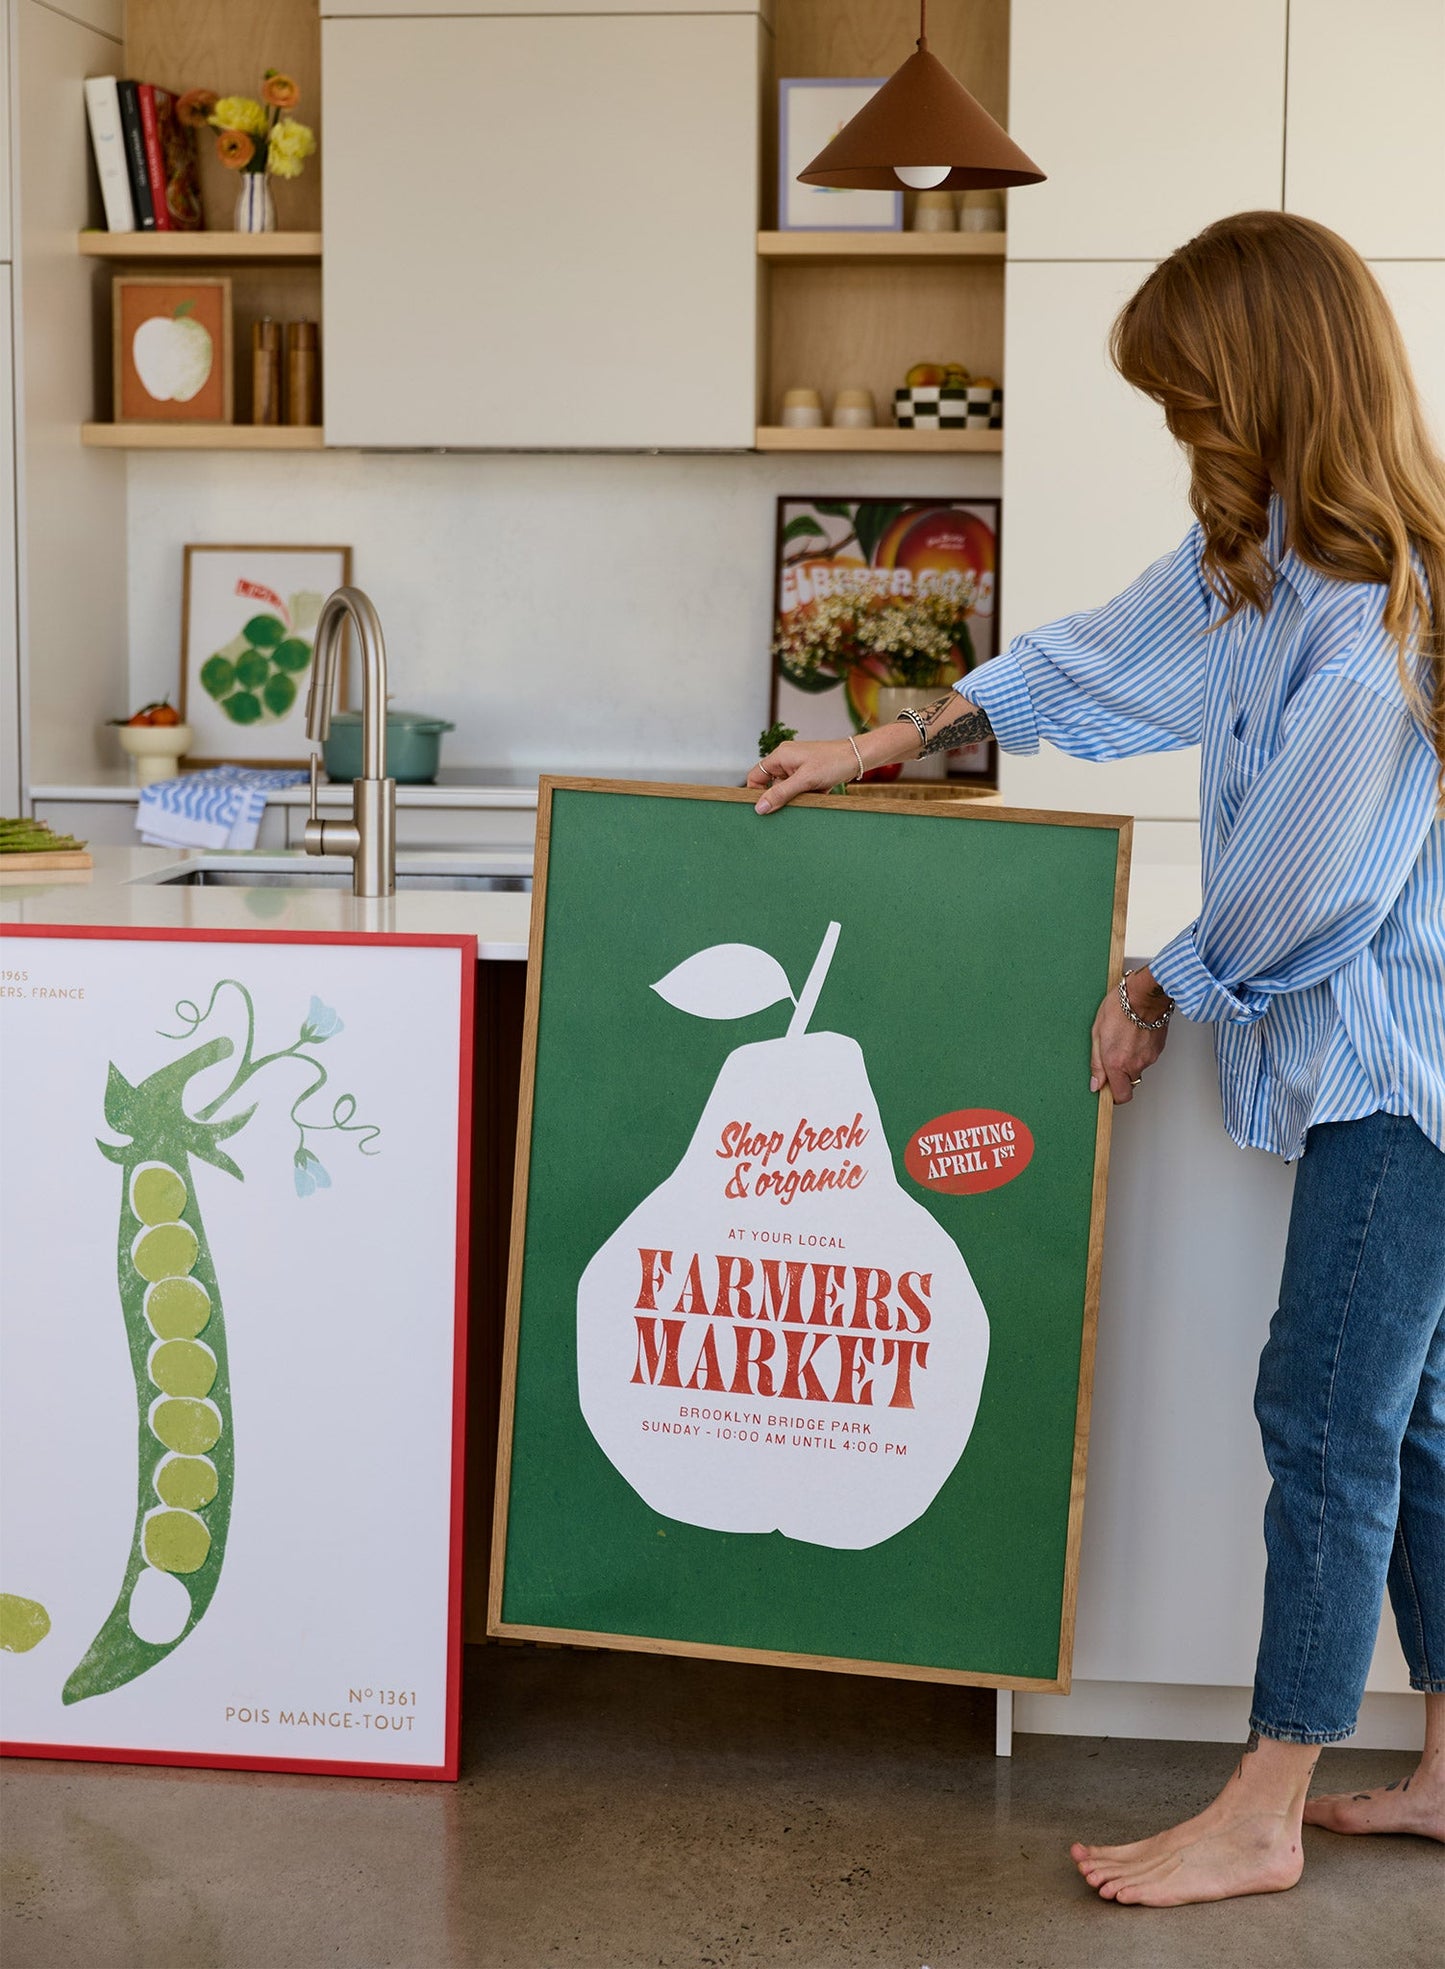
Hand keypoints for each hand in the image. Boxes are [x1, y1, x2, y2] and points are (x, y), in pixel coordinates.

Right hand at [747, 739, 859, 812]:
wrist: (857, 757)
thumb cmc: (833, 762)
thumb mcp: (804, 780)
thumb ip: (780, 794)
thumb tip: (760, 807)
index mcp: (779, 756)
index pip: (755, 776)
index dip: (756, 793)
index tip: (762, 809)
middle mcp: (786, 760)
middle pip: (770, 784)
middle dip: (778, 798)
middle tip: (786, 808)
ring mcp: (797, 767)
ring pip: (786, 789)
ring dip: (794, 798)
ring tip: (808, 797)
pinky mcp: (808, 774)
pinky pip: (799, 789)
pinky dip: (805, 795)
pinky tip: (817, 795)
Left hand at [1090, 971, 1169, 1103]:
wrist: (1145, 994)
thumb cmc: (1119, 1007)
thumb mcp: (1096, 1033)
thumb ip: (1096, 1062)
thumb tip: (1095, 1084)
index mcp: (1116, 1063)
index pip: (1120, 1096)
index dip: (1114, 1095)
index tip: (1107, 1088)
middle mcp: (1134, 1064)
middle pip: (1129, 1082)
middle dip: (1120, 1075)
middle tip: (1113, 1056)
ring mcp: (1148, 1058)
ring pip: (1138, 1068)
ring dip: (1130, 1060)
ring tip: (1123, 1039)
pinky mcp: (1158, 1050)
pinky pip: (1146, 1057)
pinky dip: (1140, 1051)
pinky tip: (1134, 1035)